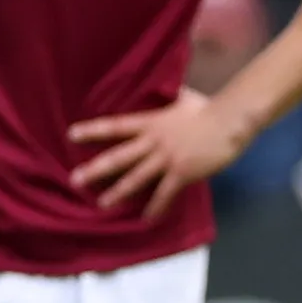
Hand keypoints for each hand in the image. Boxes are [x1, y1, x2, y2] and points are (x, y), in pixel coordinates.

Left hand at [68, 88, 252, 220]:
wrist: (230, 120)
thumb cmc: (208, 108)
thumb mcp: (181, 98)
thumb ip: (166, 96)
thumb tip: (160, 82)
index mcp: (151, 122)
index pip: (115, 126)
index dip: (92, 130)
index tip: (71, 135)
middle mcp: (153, 142)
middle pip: (118, 157)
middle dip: (95, 170)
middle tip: (75, 180)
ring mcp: (167, 159)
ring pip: (136, 179)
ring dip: (118, 193)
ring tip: (102, 204)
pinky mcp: (182, 173)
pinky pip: (165, 194)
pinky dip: (156, 208)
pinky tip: (147, 219)